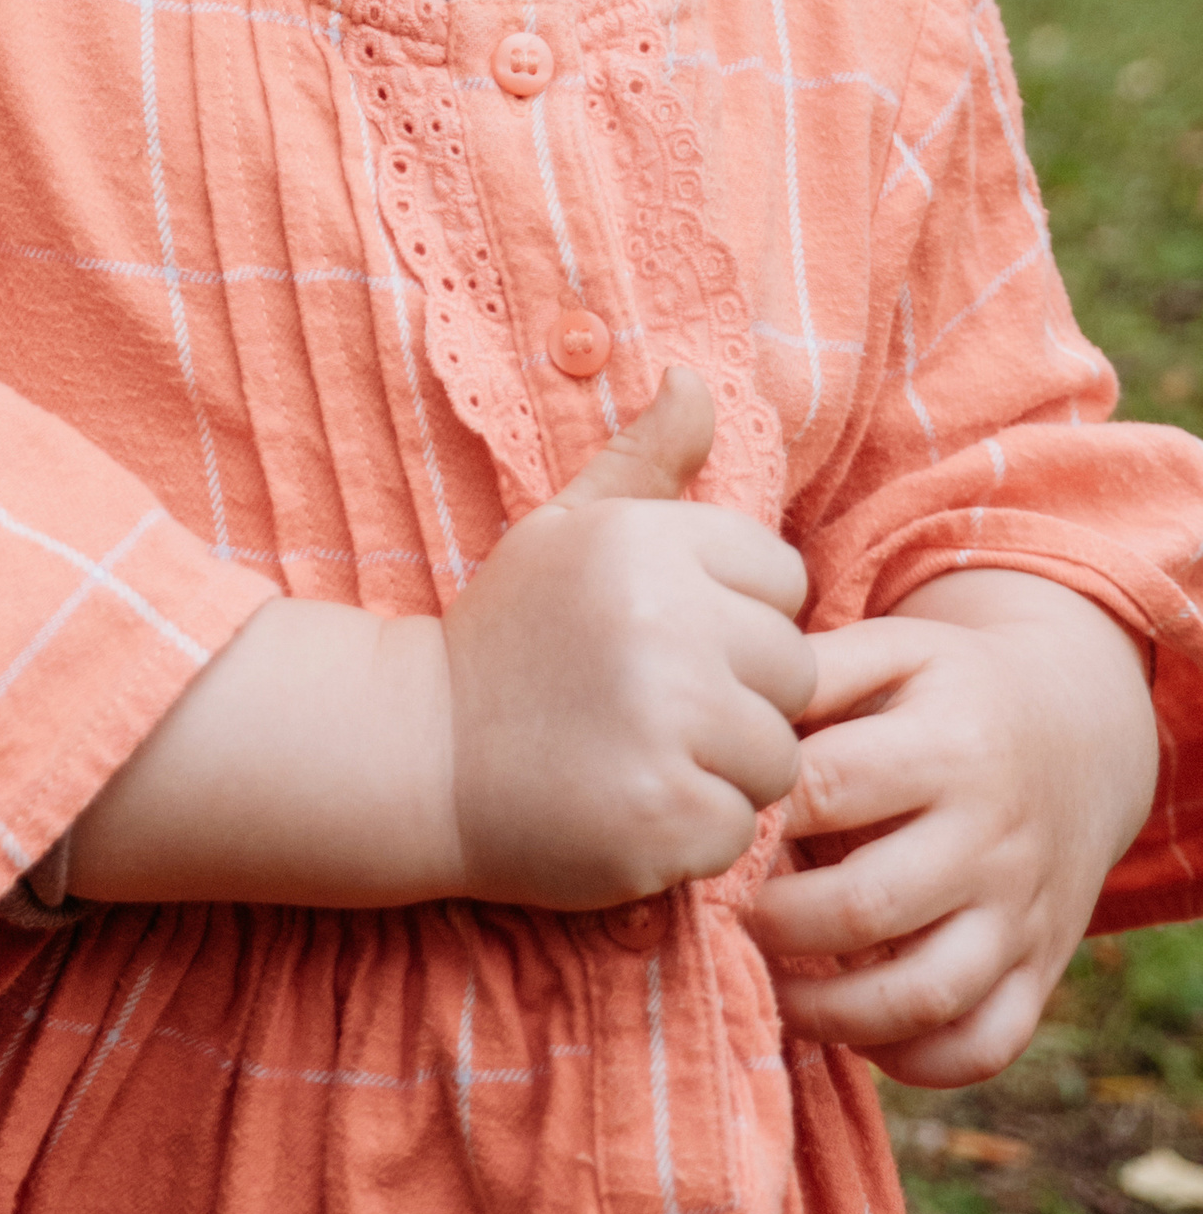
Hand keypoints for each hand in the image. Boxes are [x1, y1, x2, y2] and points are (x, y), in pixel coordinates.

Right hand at [444, 366, 814, 909]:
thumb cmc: (508, 638)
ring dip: (724, 772)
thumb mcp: (566, 529)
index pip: (782, 580)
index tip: (666, 640)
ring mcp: (668, 721)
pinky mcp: (666, 813)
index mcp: (646, 541)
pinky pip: (741, 827)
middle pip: (793, 671)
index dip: (735, 617)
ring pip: (778, 755)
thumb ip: (645, 459)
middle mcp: (664, 622)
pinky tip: (628, 808)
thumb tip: (697, 379)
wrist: (419, 753)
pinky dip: (693, 834)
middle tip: (652, 710)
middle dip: (739, 698)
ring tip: (641, 758)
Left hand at [745, 573, 1156, 1086]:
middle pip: (867, 905)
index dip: (753, 813)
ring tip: (768, 981)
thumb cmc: (949, 692)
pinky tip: (854, 1029)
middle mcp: (993, 840)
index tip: (705, 824)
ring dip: (830, 1009)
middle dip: (774, 921)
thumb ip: (811, 675)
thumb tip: (720, 713)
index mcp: (949, 747)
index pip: (829, 788)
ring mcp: (1021, 915)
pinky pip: (982, 1045)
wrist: (1080, 734)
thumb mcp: (893, 652)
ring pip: (926, 996)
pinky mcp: (1040, 971)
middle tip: (723, 912)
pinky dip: (914, 1059)